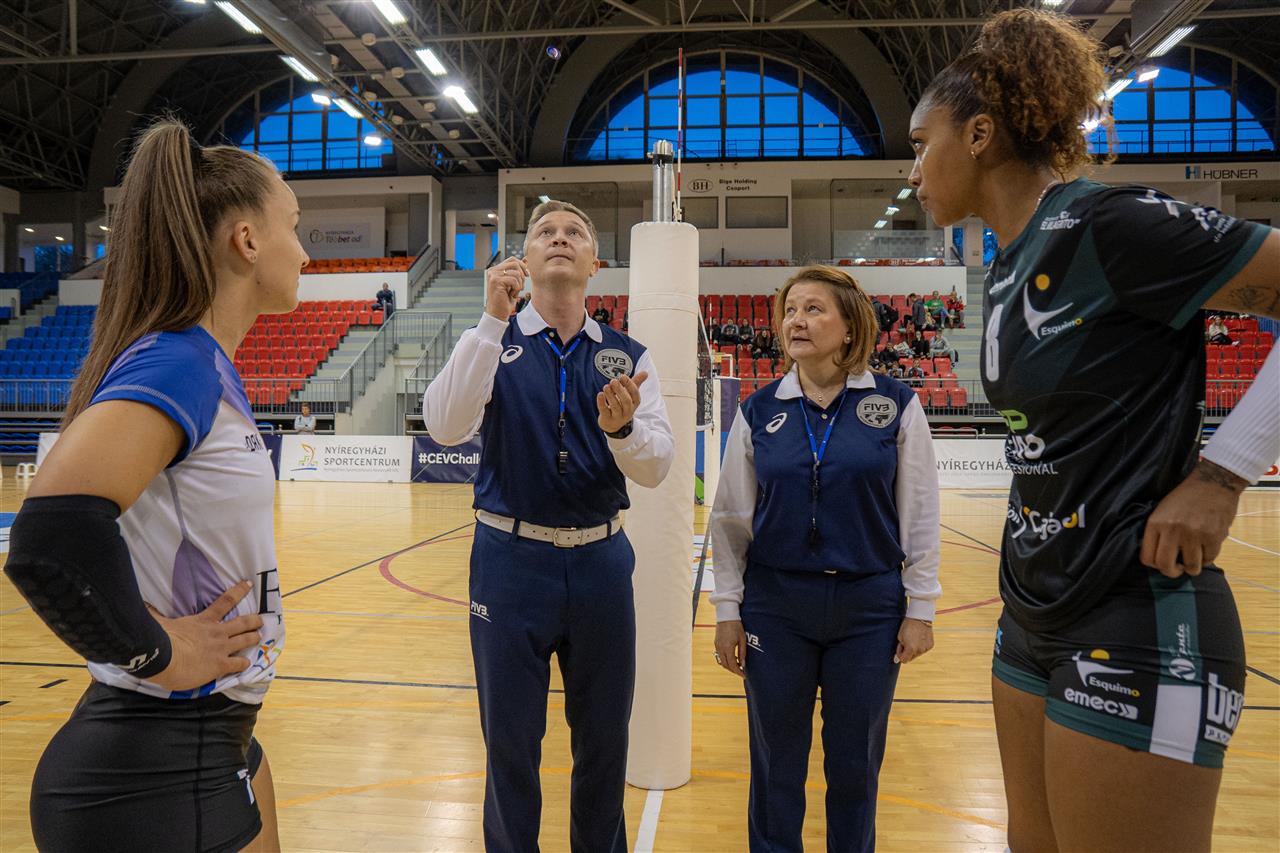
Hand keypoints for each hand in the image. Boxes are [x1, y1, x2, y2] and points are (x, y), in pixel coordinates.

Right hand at [146, 581, 263, 691]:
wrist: (164, 658)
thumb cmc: (160, 639)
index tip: (249, 584)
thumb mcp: (159, 621)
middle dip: (254, 620)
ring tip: (259, 636)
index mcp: (203, 620)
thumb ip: (154, 613)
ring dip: (254, 638)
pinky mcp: (221, 664)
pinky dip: (245, 663)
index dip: (239, 591)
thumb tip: (143, 604)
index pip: (225, 601)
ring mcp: (221, 648)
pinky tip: (248, 664)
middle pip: (242, 622)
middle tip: (261, 620)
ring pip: (245, 640)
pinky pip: (239, 664)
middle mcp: (216, 632)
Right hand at [484, 257, 528, 319]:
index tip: (526, 275)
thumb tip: (526, 259)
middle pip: (515, 263)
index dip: (522, 266)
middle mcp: (493, 270)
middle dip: (522, 275)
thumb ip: (518, 271)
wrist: (498, 313)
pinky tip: (511, 294)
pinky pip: (514, 280)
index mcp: (496, 269)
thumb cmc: (505, 300)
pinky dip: (516, 288)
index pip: (512, 260)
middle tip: (520, 286)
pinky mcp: (495, 281)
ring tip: (514, 292)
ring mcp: (493, 275)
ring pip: (516, 272)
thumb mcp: (514, 283)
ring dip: (519, 284)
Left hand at [597, 371, 647, 432]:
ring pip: (615, 406)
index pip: (635, 394)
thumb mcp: (630, 395)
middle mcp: (627, 411)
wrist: (613, 424)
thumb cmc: (622, 405)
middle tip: (613, 381)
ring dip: (611, 395)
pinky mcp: (607, 419)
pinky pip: (605, 411)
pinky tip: (600, 394)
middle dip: (620, 390)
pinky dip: (602, 403)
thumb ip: (636, 383)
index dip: (629, 385)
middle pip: (626, 401)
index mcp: (634, 403)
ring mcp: (617, 416)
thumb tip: (646, 372)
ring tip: (606, 386)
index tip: (622, 376)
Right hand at [714, 620, 746, 677]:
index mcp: (728, 648)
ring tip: (737, 666)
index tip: (743, 675)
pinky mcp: (716, 643)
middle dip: (733, 670)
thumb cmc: (736, 626)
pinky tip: (731, 658)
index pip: (733, 665)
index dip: (738, 672)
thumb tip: (743, 664)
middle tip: (741, 672)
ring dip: (728, 666)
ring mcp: (717, 646)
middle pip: (726, 665)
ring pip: (721, 661)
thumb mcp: (742, 640)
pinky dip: (725, 660)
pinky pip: (719, 655)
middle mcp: (720, 648)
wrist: (726, 616)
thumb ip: (742, 653)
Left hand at [894, 618, 932, 663]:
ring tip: (913, 638)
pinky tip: (920, 638)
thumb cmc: (908, 626)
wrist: (919, 617)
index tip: (900, 647)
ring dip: (914, 649)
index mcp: (911, 649)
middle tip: (906, 642)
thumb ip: (900, 648)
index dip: (900, 654)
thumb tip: (897, 659)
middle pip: (911, 658)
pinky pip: (924, 649)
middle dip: (907, 652)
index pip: (904, 660)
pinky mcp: (931, 645)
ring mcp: (926, 648)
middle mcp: (919, 650)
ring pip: (918, 654)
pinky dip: (921, 646)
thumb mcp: (900, 637)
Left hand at [1141, 459, 1245, 577]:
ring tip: (1194, 559)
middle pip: (1165, 566)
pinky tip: (1206, 548)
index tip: (1163, 563)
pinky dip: (1208, 558)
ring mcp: (1193, 534)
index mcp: (1156, 523)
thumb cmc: (1185, 497)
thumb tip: (1156, 558)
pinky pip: (1209, 559)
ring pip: (1191, 567)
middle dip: (1172, 572)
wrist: (1213, 482)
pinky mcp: (1213, 537)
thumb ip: (1157, 532)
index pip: (1147, 557)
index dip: (1155, 565)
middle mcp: (1172, 530)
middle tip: (1178, 568)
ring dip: (1193, 567)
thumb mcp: (1162, 510)